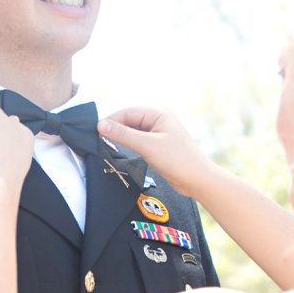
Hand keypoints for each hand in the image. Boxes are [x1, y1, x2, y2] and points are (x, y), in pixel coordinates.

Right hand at [98, 107, 214, 198]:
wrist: (197, 180)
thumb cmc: (177, 160)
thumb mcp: (147, 146)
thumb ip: (123, 134)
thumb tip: (100, 125)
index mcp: (159, 113)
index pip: (128, 112)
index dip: (111, 121)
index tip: (95, 131)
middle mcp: (159, 120)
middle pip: (130, 120)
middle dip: (115, 129)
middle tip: (98, 140)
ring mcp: (159, 133)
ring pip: (133, 131)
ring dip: (121, 137)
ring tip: (106, 145)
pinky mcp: (158, 146)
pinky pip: (138, 141)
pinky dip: (129, 145)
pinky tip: (121, 151)